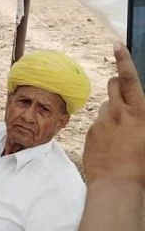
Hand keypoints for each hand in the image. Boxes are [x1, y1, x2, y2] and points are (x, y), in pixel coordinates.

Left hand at [83, 42, 144, 184]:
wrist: (117, 185)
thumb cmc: (142, 165)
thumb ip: (141, 117)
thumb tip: (136, 111)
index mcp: (139, 112)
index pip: (128, 79)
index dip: (123, 60)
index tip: (117, 45)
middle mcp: (119, 113)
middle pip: (113, 85)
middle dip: (117, 83)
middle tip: (123, 95)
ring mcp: (102, 122)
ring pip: (106, 105)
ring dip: (112, 111)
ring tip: (120, 132)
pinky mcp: (91, 132)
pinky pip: (98, 123)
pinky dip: (104, 128)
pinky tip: (111, 145)